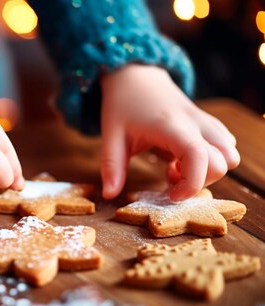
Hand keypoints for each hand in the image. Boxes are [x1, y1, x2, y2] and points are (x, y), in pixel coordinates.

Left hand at [99, 64, 238, 200]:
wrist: (136, 75)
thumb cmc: (123, 104)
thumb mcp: (111, 136)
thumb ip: (112, 167)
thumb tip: (109, 195)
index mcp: (172, 126)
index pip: (199, 158)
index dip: (191, 184)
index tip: (171, 195)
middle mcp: (196, 123)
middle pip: (224, 162)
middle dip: (200, 181)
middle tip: (169, 176)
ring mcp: (206, 122)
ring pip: (231, 154)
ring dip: (209, 170)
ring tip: (177, 165)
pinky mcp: (208, 123)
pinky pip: (226, 146)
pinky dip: (212, 159)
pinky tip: (182, 156)